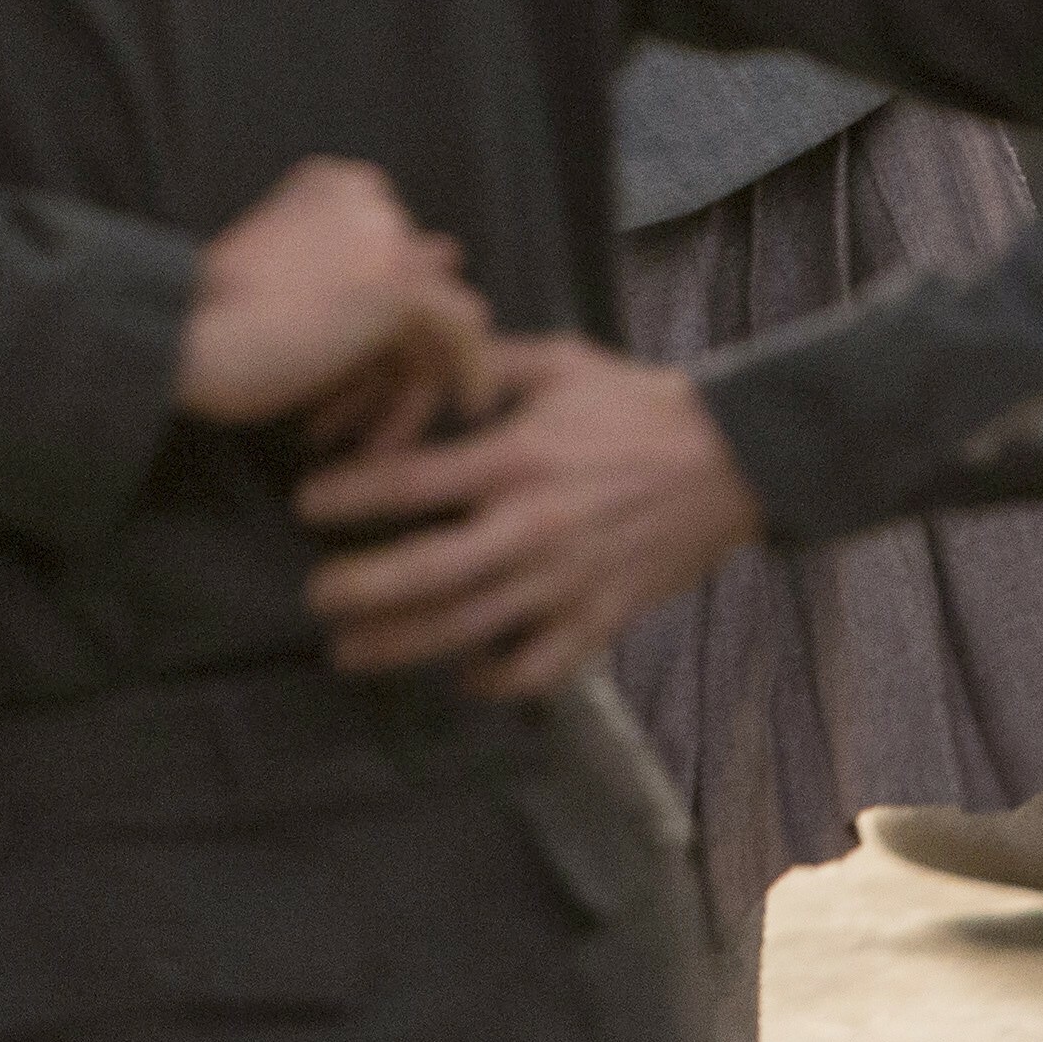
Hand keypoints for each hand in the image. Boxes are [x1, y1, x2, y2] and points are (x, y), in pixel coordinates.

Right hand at [181, 157, 490, 438]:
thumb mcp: (299, 278)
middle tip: (379, 406)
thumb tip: (449, 251)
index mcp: (334, 183)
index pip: (395, 250)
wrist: (180, 336)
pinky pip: (462, 328)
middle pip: (420, 281)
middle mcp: (366, 194)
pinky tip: (469, 402)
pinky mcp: (399, 283)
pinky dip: (471, 367)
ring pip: (439, 311)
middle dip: (401, 348)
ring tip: (395, 428)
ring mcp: (385, 234)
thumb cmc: (216, 320)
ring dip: (420, 370)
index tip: (363, 370)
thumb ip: (365, 261)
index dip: (384, 318)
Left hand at [291, 337, 757, 693]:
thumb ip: (481, 364)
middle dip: (358, 590)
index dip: (347, 495)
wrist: (735, 457)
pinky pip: (537, 668)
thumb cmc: (636, 404)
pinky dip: (494, 682)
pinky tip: (461, 676)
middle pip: (425, 573)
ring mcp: (566, 581)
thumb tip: (414, 360)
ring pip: (467, 630)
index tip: (307, 504)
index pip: (410, 484)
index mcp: (516, 458)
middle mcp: (532, 526)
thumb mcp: (557, 362)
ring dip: (399, 646)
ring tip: (349, 651)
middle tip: (316, 596)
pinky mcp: (601, 619)